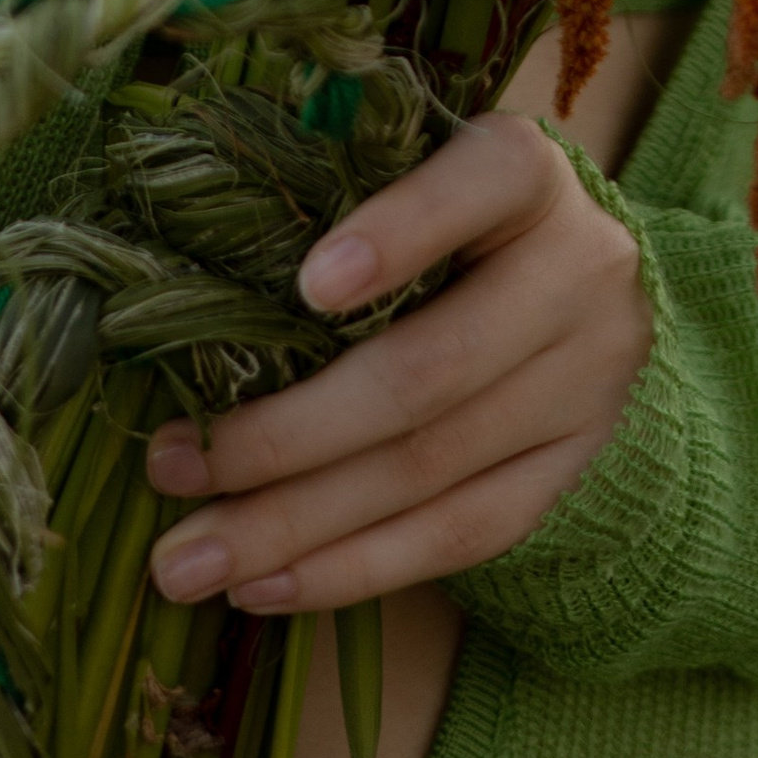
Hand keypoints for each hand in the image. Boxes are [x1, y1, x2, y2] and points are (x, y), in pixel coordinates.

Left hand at [143, 115, 650, 613]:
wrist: (586, 283)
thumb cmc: (452, 213)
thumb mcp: (418, 171)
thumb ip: (340, 200)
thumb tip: (192, 293)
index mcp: (527, 176)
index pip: (481, 185)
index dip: (400, 233)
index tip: (308, 286)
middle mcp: (575, 275)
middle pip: (429, 372)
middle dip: (286, 435)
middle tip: (171, 467)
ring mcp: (584, 383)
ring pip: (431, 471)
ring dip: (295, 525)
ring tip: (189, 559)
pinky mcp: (572, 469)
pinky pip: (461, 536)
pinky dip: (355, 568)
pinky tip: (268, 587)